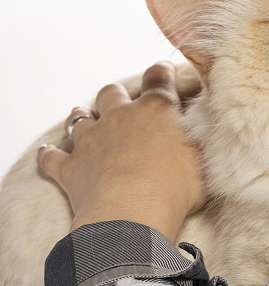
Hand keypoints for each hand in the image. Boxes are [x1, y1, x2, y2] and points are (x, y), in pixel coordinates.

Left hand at [38, 62, 204, 241]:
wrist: (134, 215)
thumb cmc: (176, 188)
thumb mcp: (203, 160)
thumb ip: (198, 141)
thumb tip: (205, 133)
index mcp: (157, 110)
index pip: (158, 77)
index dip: (161, 72)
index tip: (163, 71)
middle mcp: (121, 116)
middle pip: (112, 92)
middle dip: (116, 95)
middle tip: (123, 104)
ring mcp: (92, 140)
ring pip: (79, 117)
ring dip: (82, 116)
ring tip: (84, 117)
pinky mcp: (71, 167)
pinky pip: (52, 157)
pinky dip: (49, 155)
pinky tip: (47, 152)